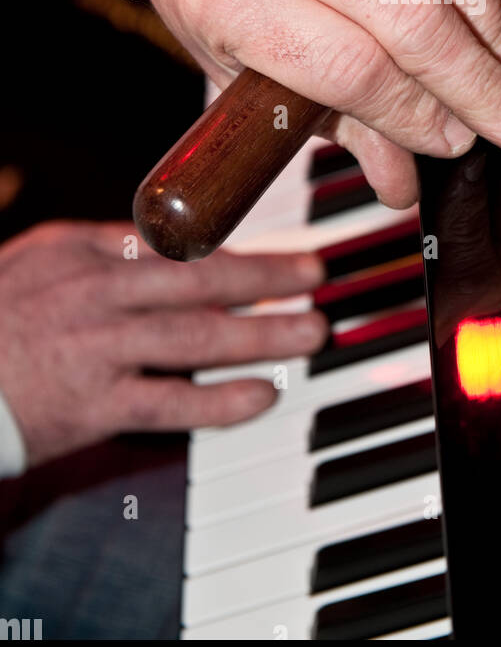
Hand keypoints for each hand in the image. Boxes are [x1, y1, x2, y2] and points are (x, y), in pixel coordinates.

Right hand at [0, 220, 327, 468]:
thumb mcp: (38, 258)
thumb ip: (98, 245)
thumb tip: (158, 240)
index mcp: (87, 254)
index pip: (176, 245)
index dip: (236, 247)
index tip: (280, 250)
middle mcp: (99, 296)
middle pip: (200, 281)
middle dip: (268, 277)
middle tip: (316, 277)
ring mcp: (100, 351)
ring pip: (197, 338)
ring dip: (262, 334)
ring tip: (311, 333)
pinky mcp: (93, 407)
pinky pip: (170, 403)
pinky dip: (220, 401)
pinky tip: (262, 395)